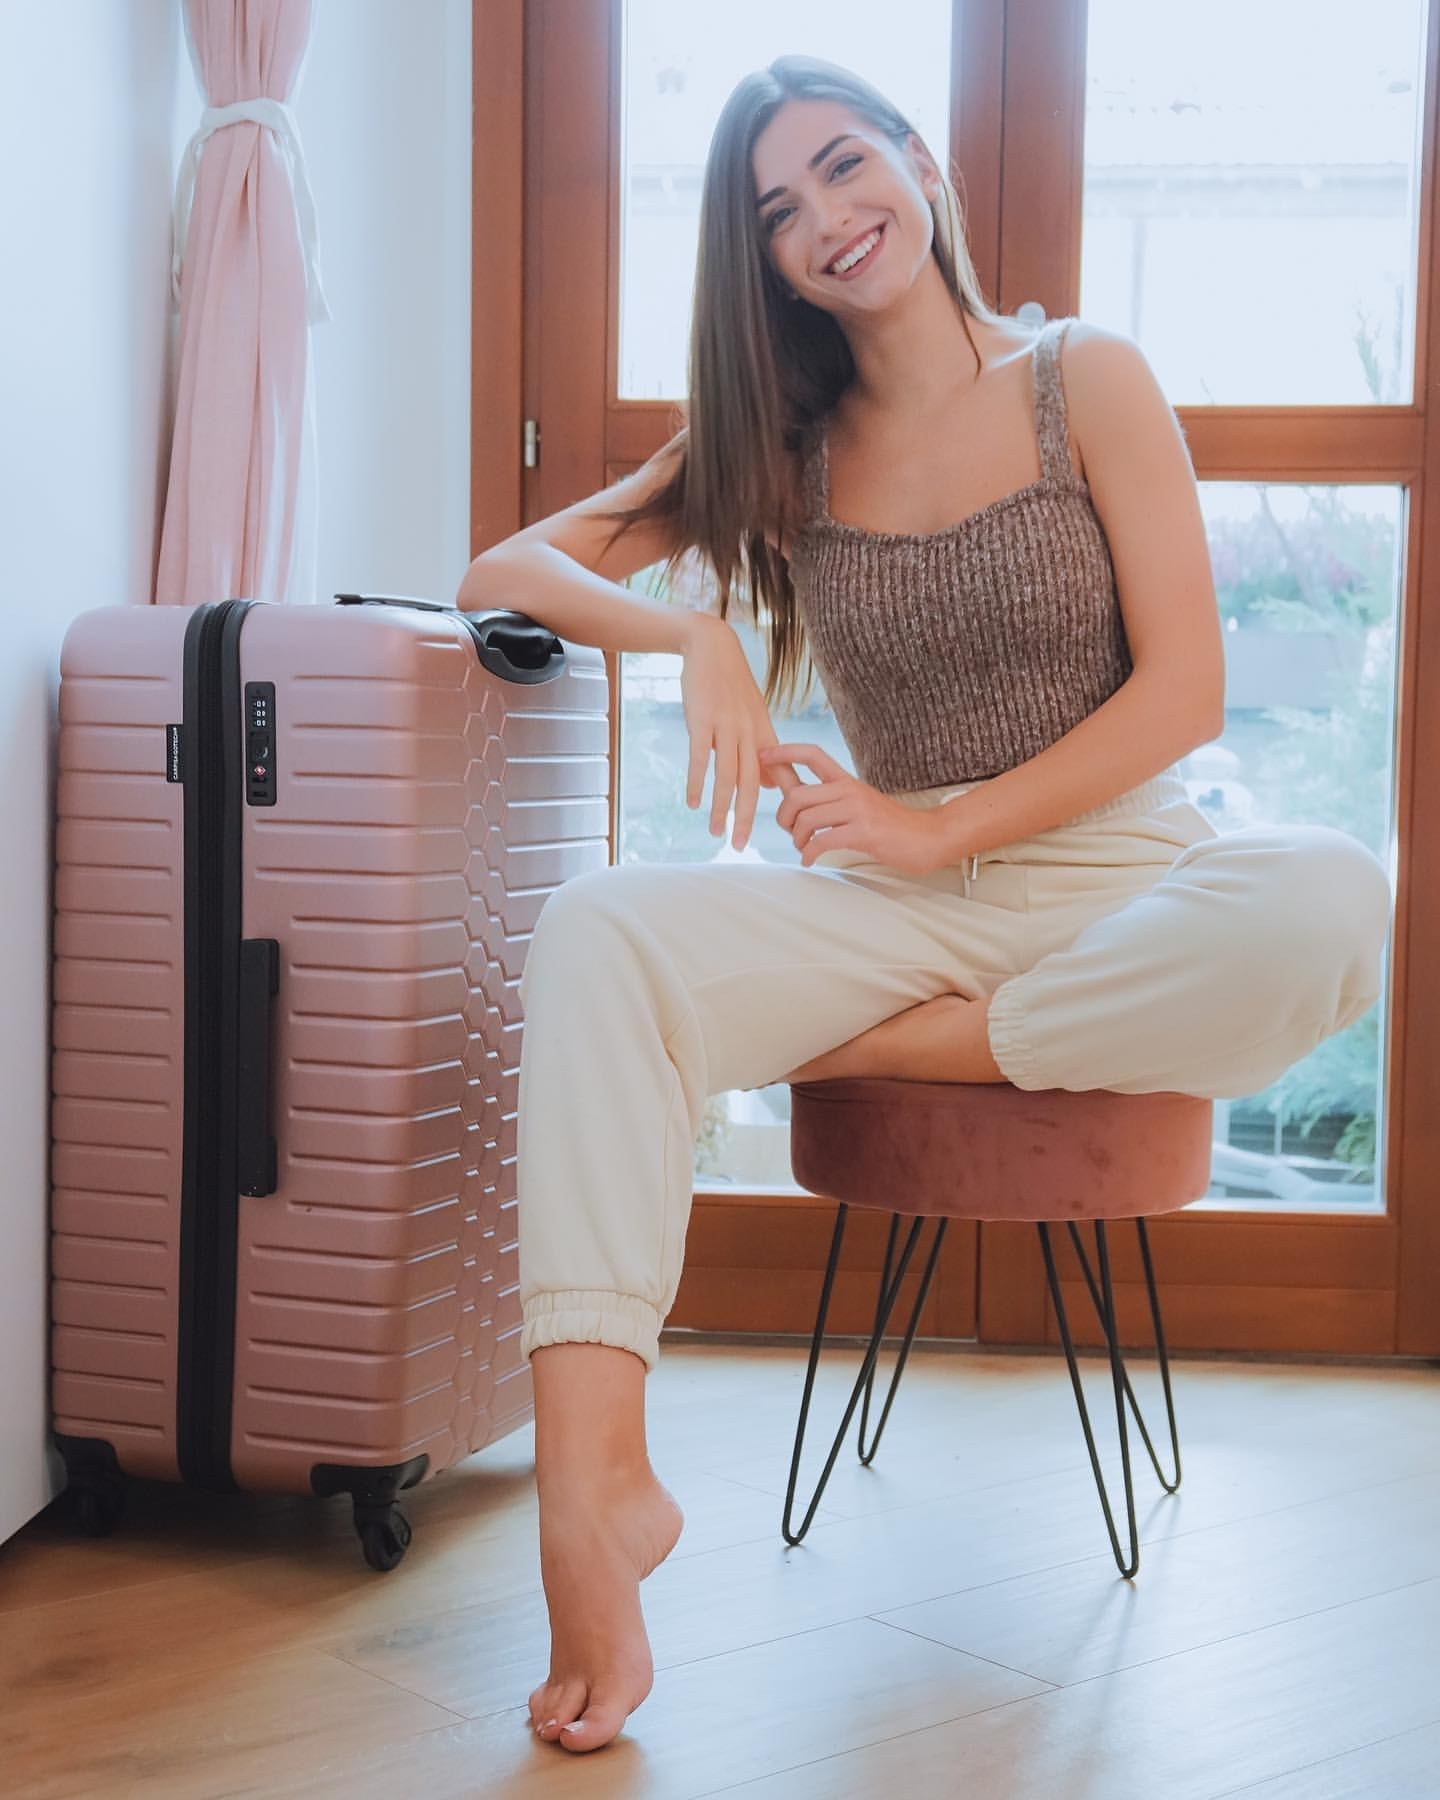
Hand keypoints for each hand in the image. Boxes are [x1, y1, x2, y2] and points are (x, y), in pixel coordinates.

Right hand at [679, 613, 804, 851]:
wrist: (713, 647)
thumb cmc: (732, 686)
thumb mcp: (753, 717)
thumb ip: (761, 752)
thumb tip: (769, 787)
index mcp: (764, 735)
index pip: (780, 775)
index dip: (785, 804)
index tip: (790, 832)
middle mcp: (749, 733)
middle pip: (752, 783)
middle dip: (748, 817)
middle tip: (742, 845)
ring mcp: (726, 726)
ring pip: (726, 775)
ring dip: (720, 806)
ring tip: (715, 832)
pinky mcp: (702, 720)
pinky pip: (700, 757)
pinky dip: (697, 781)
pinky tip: (692, 802)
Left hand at [758, 743, 945, 873]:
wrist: (926, 837)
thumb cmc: (888, 825)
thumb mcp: (856, 803)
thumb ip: (827, 798)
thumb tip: (791, 795)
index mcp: (846, 780)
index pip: (812, 754)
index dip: (784, 752)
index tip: (762, 756)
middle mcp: (849, 790)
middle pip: (797, 793)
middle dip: (783, 816)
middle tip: (790, 831)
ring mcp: (857, 810)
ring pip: (806, 818)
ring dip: (796, 839)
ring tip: (803, 847)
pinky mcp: (863, 832)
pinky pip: (822, 841)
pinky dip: (809, 854)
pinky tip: (810, 860)